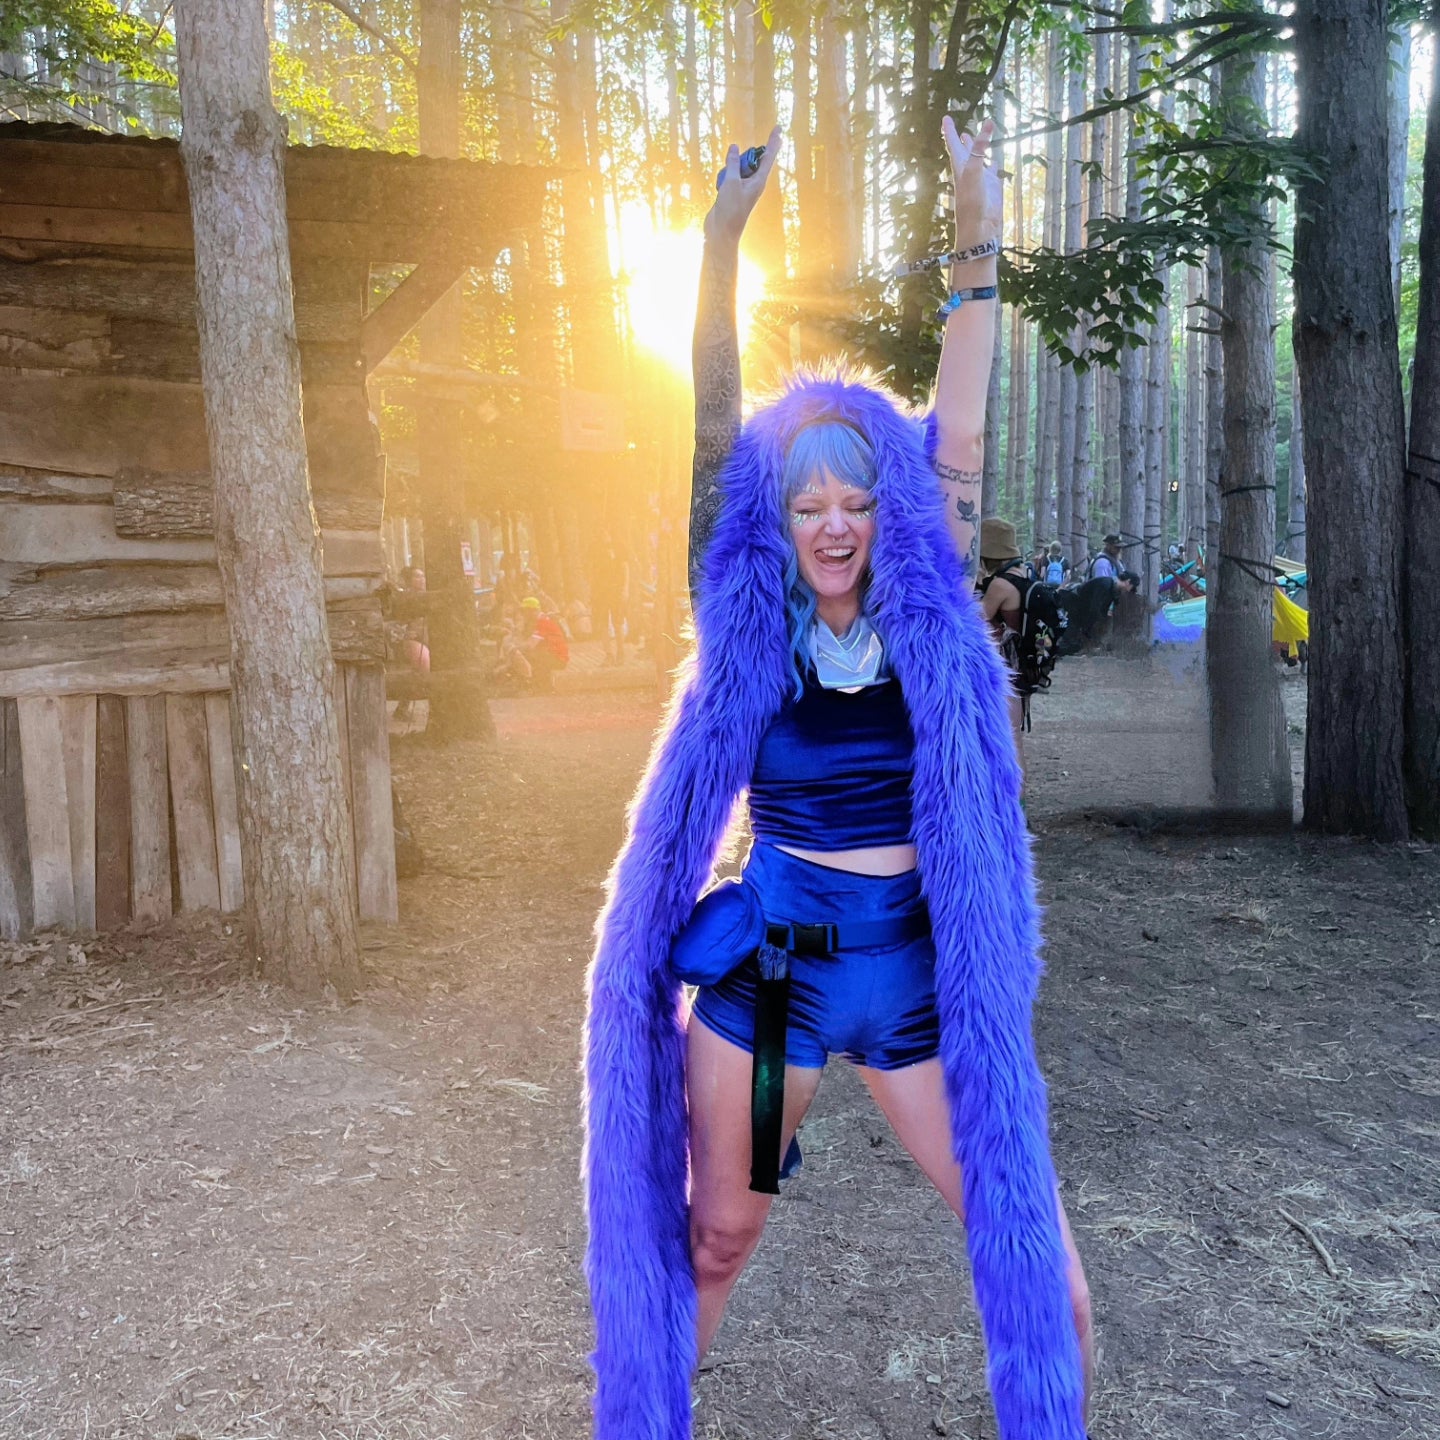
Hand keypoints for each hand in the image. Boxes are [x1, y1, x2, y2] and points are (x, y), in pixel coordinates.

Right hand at [704, 124, 782, 246]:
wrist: (721, 231)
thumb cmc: (730, 209)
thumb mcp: (731, 182)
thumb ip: (733, 163)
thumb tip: (735, 147)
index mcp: (759, 181)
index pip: (768, 157)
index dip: (773, 142)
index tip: (779, 129)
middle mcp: (754, 183)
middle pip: (753, 161)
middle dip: (745, 157)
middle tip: (737, 161)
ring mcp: (744, 188)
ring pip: (740, 168)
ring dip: (732, 167)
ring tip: (726, 181)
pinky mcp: (734, 192)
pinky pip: (731, 176)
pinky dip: (726, 176)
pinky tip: (720, 184)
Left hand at [943, 116, 1002, 251]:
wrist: (980, 227)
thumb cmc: (972, 201)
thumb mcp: (974, 170)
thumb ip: (979, 148)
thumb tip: (988, 123)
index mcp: (960, 166)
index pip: (954, 143)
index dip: (950, 131)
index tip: (946, 117)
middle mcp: (969, 170)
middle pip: (964, 149)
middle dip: (960, 138)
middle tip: (956, 127)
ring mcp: (981, 178)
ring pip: (978, 158)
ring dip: (975, 148)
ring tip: (972, 136)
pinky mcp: (992, 186)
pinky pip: (992, 170)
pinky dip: (993, 162)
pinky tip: (994, 159)